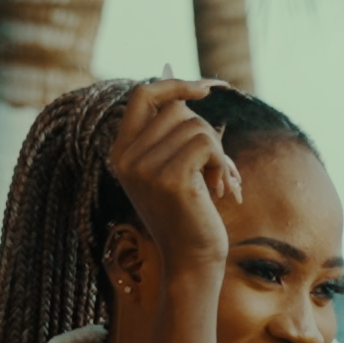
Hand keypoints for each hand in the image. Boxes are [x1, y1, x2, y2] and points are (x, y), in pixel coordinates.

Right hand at [107, 77, 241, 265]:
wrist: (192, 260)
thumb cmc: (190, 213)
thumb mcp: (173, 167)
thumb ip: (172, 131)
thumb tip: (187, 82)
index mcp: (121, 152)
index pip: (143, 94)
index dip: (175, 83)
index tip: (206, 88)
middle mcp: (126, 158)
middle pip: (177, 109)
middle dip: (205, 132)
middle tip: (215, 167)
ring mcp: (144, 168)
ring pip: (196, 125)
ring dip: (218, 152)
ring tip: (217, 182)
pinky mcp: (168, 179)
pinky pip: (207, 143)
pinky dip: (222, 163)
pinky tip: (219, 189)